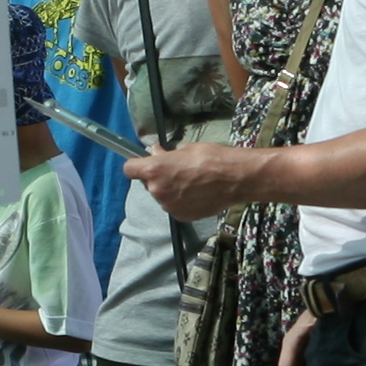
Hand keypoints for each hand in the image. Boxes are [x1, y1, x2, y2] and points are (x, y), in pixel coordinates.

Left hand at [131, 141, 267, 220]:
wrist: (235, 179)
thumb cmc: (211, 157)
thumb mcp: (186, 149)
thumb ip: (167, 155)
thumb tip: (156, 153)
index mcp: (154, 170)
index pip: (129, 169)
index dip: (137, 165)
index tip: (145, 162)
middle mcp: (157, 190)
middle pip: (148, 183)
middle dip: (158, 177)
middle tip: (177, 170)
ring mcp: (168, 206)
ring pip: (162, 196)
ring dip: (170, 190)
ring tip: (192, 183)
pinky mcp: (181, 216)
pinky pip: (174, 206)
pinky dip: (181, 201)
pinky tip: (197, 194)